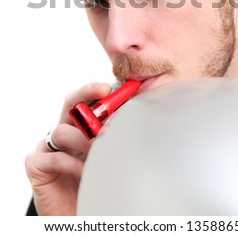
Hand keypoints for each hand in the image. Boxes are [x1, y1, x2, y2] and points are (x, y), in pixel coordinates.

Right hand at [25, 82, 111, 215]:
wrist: (77, 215)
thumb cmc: (95, 183)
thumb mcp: (107, 156)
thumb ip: (114, 137)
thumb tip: (135, 116)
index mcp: (80, 126)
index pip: (85, 99)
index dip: (94, 89)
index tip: (108, 87)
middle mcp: (63, 131)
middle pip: (70, 102)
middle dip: (86, 94)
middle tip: (103, 96)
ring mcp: (47, 147)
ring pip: (62, 131)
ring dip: (84, 140)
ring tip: (98, 153)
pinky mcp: (36, 165)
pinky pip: (53, 158)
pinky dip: (71, 164)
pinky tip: (84, 173)